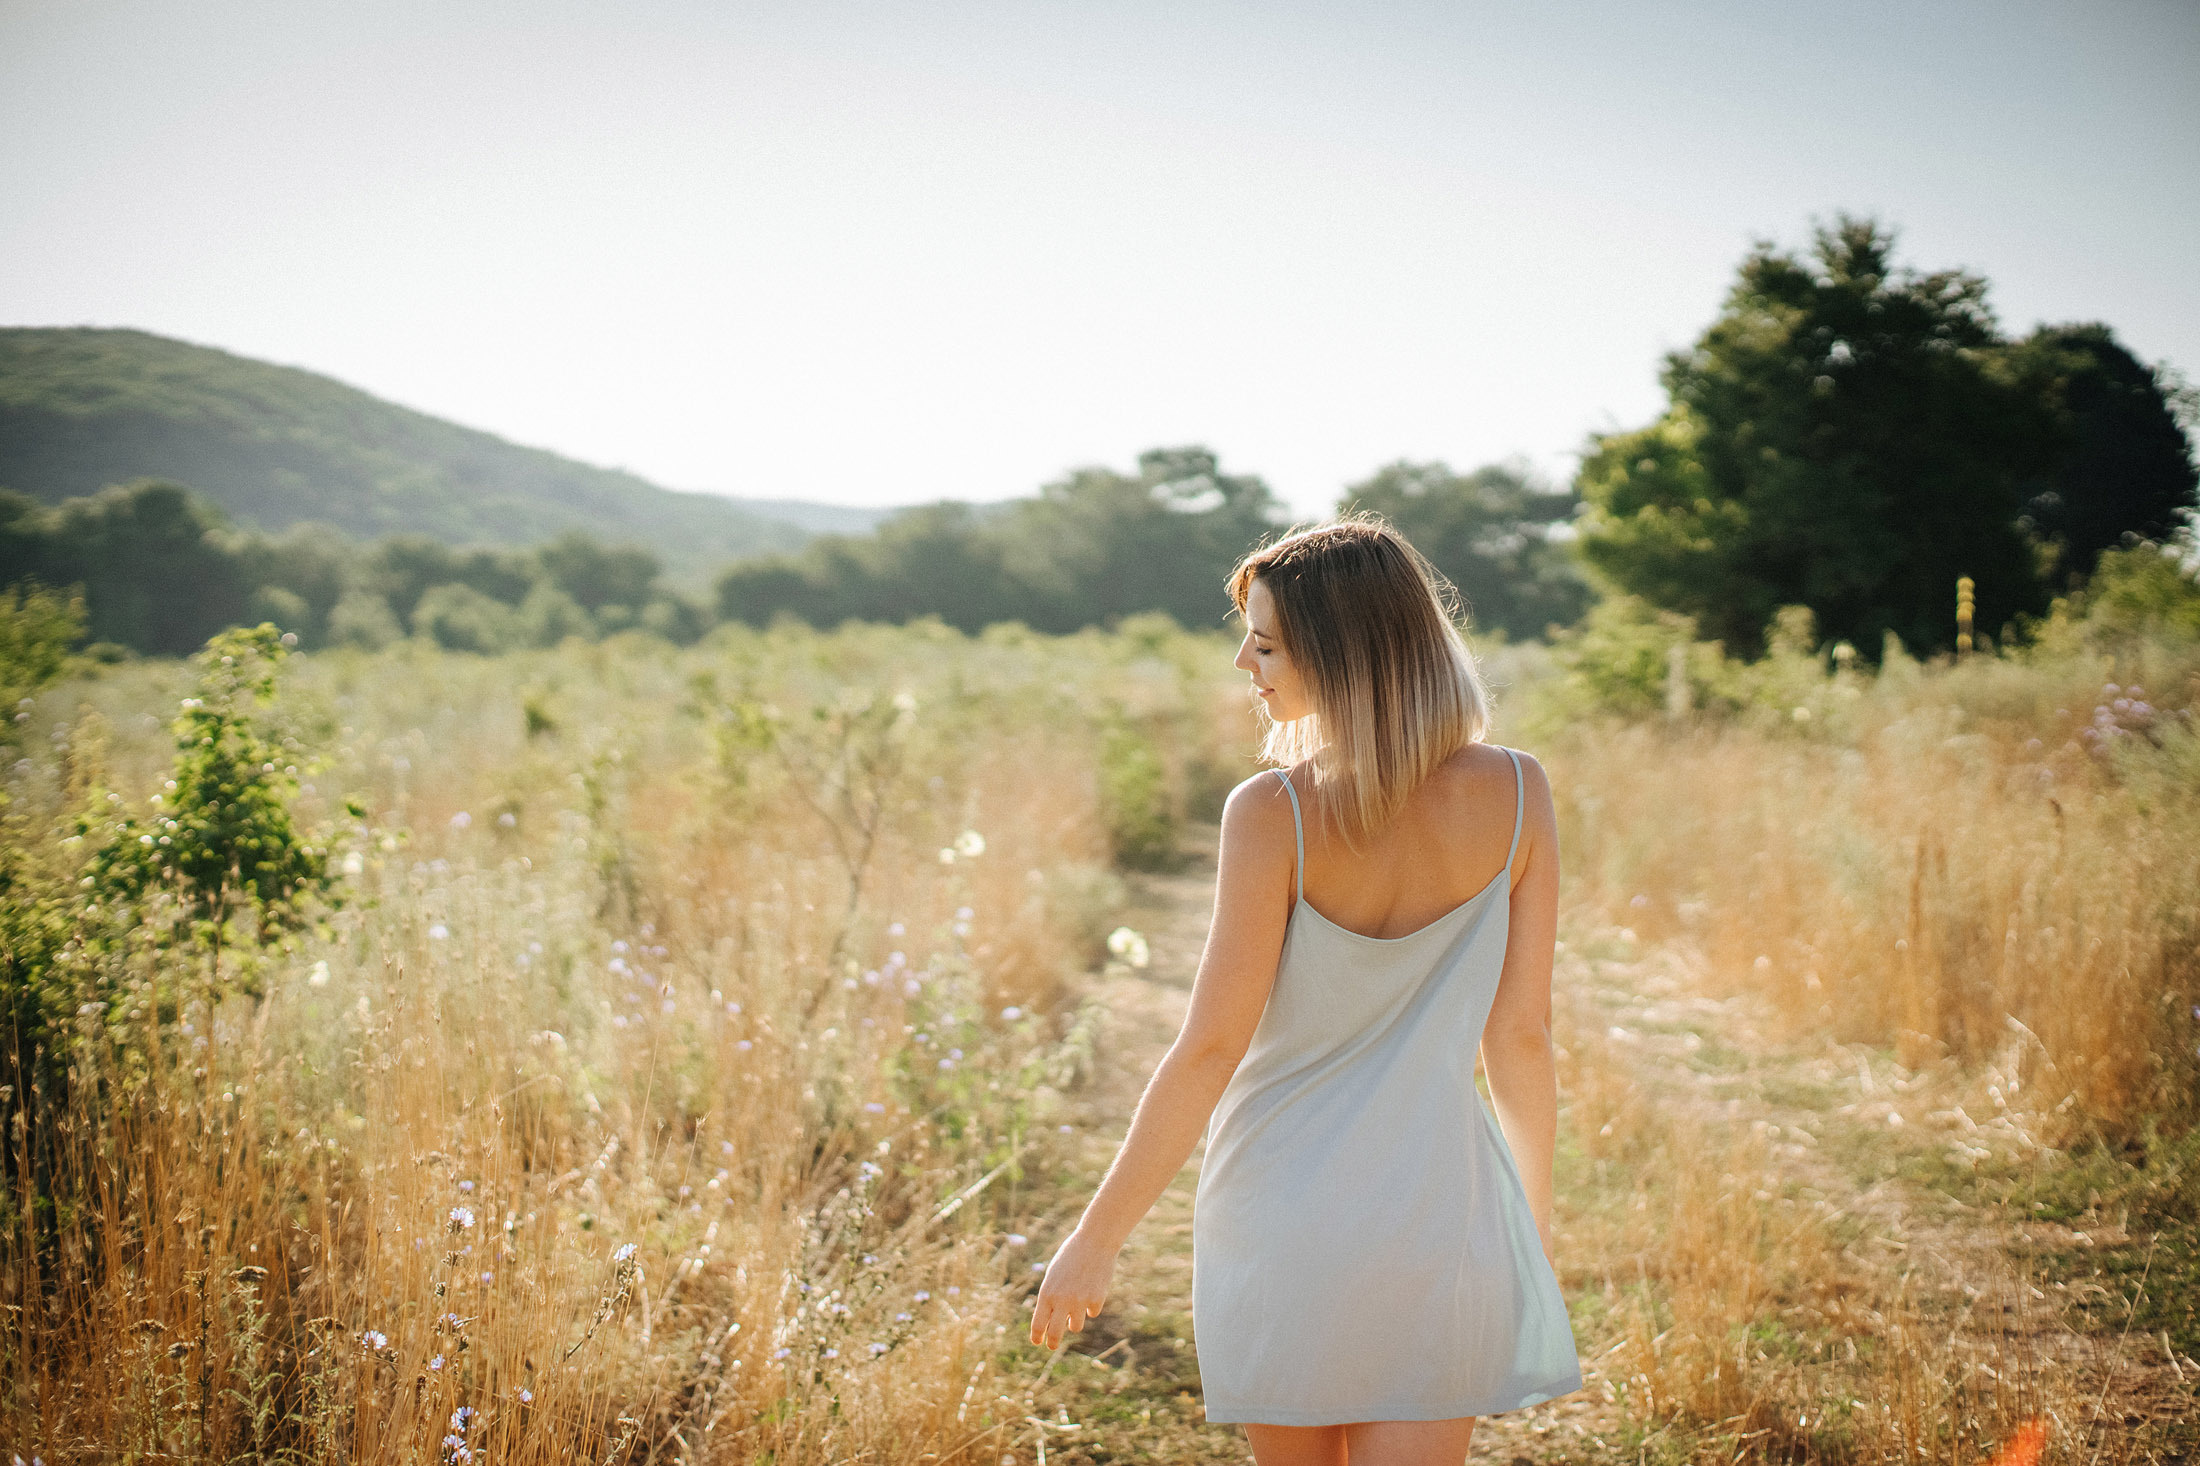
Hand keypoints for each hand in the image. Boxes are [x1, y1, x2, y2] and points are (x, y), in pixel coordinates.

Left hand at [1028, 1228, 1117, 1349]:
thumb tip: (1052, 1322)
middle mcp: (1062, 1300)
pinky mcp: (1096, 1300)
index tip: (1037, 1342)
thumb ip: (1052, 1297)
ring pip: (1076, 1326)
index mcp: (1047, 1293)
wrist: (1095, 1242)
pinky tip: (1092, 1287)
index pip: (1039, 1323)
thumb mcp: (1054, 1275)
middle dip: (1053, 1342)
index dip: (1037, 1336)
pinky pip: (1092, 1312)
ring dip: (1075, 1319)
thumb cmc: (1071, 1256)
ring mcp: (1080, 1302)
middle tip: (1052, 1346)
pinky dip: (1091, 1305)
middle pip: (1055, 1333)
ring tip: (1077, 1301)